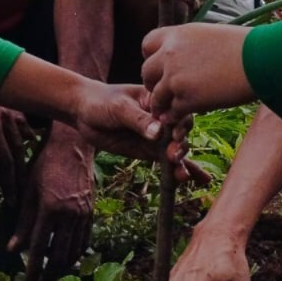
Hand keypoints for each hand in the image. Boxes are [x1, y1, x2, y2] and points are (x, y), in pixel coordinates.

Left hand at [4, 125, 94, 280]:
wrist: (72, 146)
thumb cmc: (44, 164)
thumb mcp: (27, 190)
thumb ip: (21, 221)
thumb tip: (11, 249)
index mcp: (50, 208)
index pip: (39, 247)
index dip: (32, 268)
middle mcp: (70, 214)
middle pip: (60, 256)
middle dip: (49, 277)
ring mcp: (83, 214)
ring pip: (75, 251)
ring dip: (63, 270)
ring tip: (52, 279)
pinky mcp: (91, 212)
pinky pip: (85, 240)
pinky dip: (76, 255)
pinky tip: (67, 261)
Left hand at [70, 81, 198, 179]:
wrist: (83, 112)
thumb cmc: (101, 102)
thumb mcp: (119, 107)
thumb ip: (138, 120)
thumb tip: (158, 133)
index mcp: (159, 100)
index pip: (177, 111)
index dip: (180, 123)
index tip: (174, 134)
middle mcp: (162, 118)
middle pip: (181, 132)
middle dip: (181, 145)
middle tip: (172, 154)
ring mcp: (157, 136)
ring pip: (177, 149)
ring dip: (182, 161)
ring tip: (182, 175)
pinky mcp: (149, 151)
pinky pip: (168, 161)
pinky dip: (181, 170)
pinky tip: (197, 181)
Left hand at [142, 23, 253, 124]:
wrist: (260, 59)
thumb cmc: (244, 45)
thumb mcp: (209, 34)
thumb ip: (190, 44)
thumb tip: (187, 53)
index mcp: (176, 35)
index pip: (147, 45)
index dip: (152, 57)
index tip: (161, 66)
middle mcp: (170, 54)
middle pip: (146, 72)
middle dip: (153, 83)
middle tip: (163, 91)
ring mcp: (175, 78)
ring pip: (156, 96)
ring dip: (162, 104)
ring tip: (169, 110)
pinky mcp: (187, 99)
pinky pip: (172, 113)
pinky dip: (176, 117)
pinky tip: (183, 118)